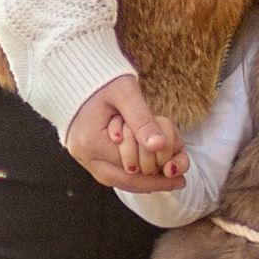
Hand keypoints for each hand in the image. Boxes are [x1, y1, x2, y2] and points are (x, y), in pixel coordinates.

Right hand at [64, 72, 189, 190]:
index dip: (157, 168)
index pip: (131, 163)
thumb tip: (160, 146)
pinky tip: (150, 172)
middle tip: (179, 182)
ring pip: (116, 180)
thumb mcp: (125, 94)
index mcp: (91, 141)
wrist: (77, 75)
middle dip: (153, 183)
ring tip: (168, 180)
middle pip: (123, 180)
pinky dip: (131, 174)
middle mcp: (84, 155)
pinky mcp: (86, 155)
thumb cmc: (103, 80)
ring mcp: (83, 157)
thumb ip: (142, 119)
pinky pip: (110, 172)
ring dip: (143, 182)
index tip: (180, 172)